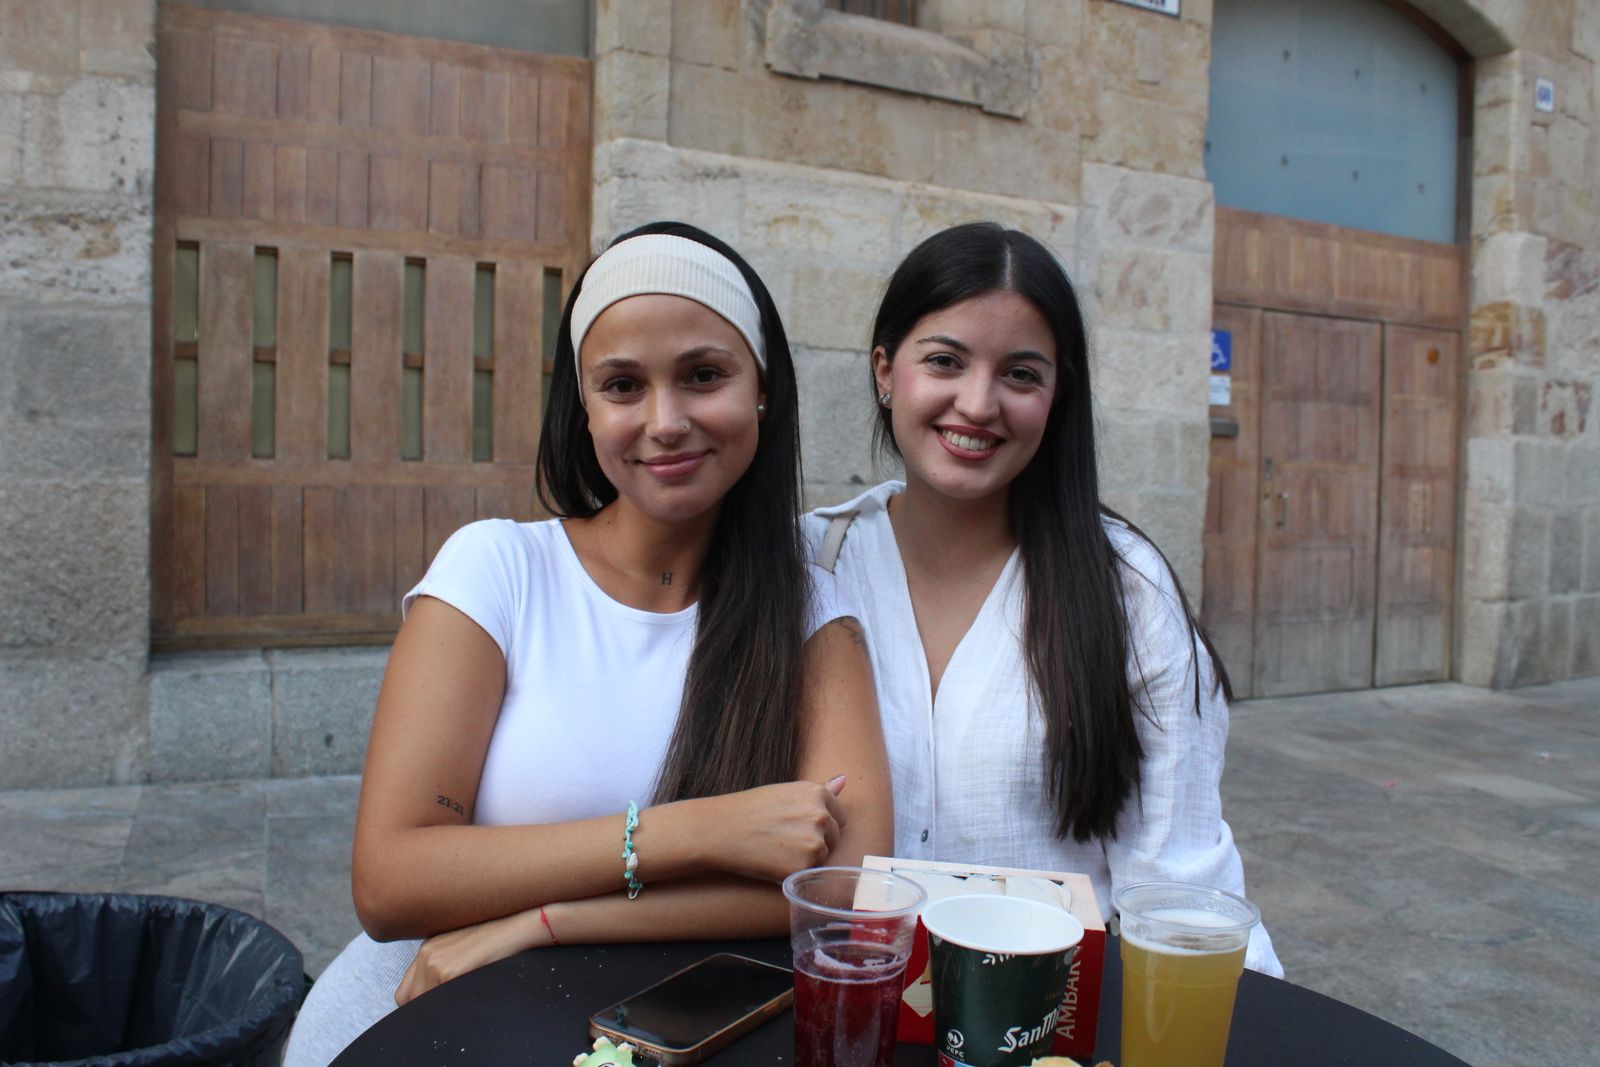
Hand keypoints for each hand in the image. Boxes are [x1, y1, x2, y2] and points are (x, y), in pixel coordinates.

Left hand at [395, 908, 546, 1004]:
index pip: (405, 993)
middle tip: (450, 1009)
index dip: (419, 1004)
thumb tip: (436, 999)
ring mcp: (436, 962)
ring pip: (423, 1005)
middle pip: (410, 1000)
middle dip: (426, 1008)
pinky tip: (470, 996)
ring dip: (440, 1009)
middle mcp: (426, 954)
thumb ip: (445, 969)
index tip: (436, 1007)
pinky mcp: (450, 972)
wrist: (520, 926)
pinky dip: (452, 1007)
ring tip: (464, 999)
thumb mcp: (464, 950)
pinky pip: (440, 1004)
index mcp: (427, 949)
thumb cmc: (499, 940)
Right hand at [704, 776, 847, 882]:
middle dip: (816, 841)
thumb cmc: (750, 808)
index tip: (796, 825)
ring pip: (823, 857)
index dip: (819, 825)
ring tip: (777, 849)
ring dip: (807, 858)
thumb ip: (820, 790)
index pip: (839, 817)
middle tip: (783, 838)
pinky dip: (796, 872)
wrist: (720, 829)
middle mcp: (821, 816)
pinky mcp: (803, 867)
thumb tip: (844, 780)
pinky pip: (809, 873)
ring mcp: (814, 842)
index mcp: (818, 794)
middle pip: (834, 838)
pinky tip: (774, 861)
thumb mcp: (786, 792)